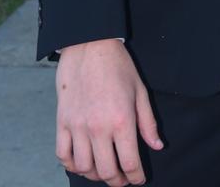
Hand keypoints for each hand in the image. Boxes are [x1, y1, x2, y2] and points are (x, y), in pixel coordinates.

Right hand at [56, 39, 162, 185]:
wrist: (89, 46)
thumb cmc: (118, 66)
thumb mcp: (140, 91)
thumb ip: (148, 122)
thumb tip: (157, 146)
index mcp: (122, 121)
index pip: (130, 162)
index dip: (136, 177)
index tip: (139, 179)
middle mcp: (98, 128)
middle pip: (106, 171)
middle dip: (117, 181)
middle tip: (123, 179)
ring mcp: (77, 127)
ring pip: (84, 167)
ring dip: (95, 175)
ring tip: (104, 170)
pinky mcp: (62, 122)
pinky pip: (63, 155)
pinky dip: (72, 165)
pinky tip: (82, 162)